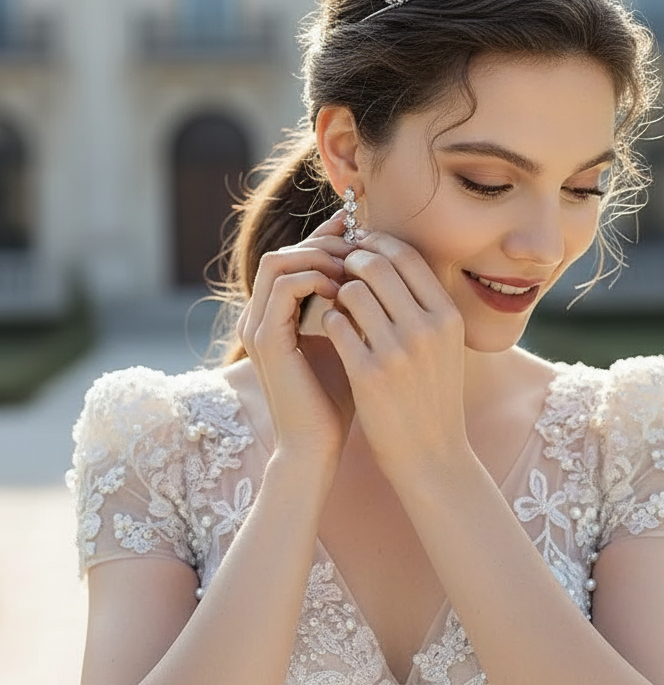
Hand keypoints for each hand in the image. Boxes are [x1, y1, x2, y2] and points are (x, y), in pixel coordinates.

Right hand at [237, 212, 355, 460]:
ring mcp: (257, 327)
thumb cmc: (339, 403)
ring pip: (279, 261)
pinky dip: (316, 278)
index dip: (327, 242)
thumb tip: (383, 274)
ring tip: (355, 270)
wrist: (318, 447)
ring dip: (320, 257)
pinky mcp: (265, 340)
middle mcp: (259, 318)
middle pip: (284, 252)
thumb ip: (354, 311)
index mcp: (276, 318)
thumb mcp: (350, 345)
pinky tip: (346, 290)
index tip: (365, 237)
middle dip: (325, 244)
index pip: (295, 260)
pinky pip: (284, 286)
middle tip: (362, 250)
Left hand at [321, 229, 467, 484]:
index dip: (378, 244)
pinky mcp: (368, 374)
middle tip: (339, 269)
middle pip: (377, 265)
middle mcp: (426, 328)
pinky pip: (336, 324)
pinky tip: (331, 329)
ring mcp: (397, 351)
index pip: (408, 256)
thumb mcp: (445, 347)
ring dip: (337, 290)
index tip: (361, 248)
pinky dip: (329, 319)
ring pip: (352, 291)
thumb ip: (425, 306)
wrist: (432, 456)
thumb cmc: (433, 398)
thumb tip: (391, 259)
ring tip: (335, 301)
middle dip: (351, 261)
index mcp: (448, 317)